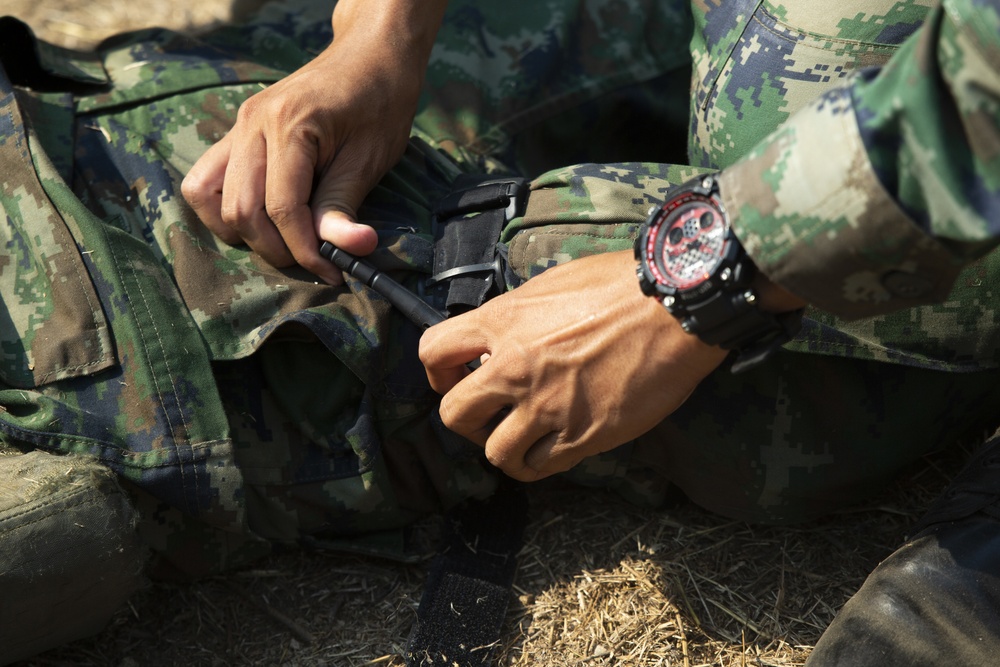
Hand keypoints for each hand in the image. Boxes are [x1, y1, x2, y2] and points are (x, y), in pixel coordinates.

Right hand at [181, 0, 446, 283]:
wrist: (371, 55)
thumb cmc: (379, 102)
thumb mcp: (372, 157)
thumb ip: (345, 205)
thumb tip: (348, 252)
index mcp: (289, 126)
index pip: (282, 208)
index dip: (305, 250)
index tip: (332, 271)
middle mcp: (253, 125)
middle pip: (241, 210)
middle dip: (276, 248)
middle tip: (314, 261)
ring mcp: (240, 126)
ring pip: (209, 196)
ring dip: (242, 232)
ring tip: (284, 242)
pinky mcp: (238, 132)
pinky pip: (208, 179)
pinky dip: (225, 208)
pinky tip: (261, 220)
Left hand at [419, 251, 729, 481]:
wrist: (675, 307)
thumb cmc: (621, 285)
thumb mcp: (553, 283)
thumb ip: (518, 314)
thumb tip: (501, 336)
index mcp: (503, 322)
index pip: (433, 352)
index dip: (439, 374)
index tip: (459, 380)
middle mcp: (514, 367)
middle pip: (454, 415)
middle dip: (467, 422)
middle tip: (488, 419)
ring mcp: (547, 406)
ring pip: (495, 454)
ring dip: (505, 450)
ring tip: (523, 441)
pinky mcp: (582, 435)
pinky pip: (541, 467)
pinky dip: (540, 463)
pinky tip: (553, 450)